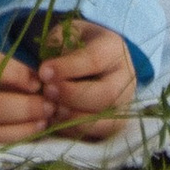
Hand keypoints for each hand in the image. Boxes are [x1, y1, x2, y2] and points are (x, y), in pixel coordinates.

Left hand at [33, 21, 137, 140]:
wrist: (87, 59)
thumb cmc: (73, 44)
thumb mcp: (65, 34)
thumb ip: (56, 46)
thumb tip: (45, 72)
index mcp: (114, 49)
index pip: (95, 60)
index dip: (68, 68)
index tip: (43, 71)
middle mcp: (125, 78)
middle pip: (107, 94)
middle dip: (73, 96)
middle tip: (47, 92)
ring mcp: (123, 104)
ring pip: (106, 120)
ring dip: (74, 118)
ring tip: (51, 109)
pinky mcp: (114, 124)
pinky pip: (98, 135)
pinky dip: (74, 131)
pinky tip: (55, 121)